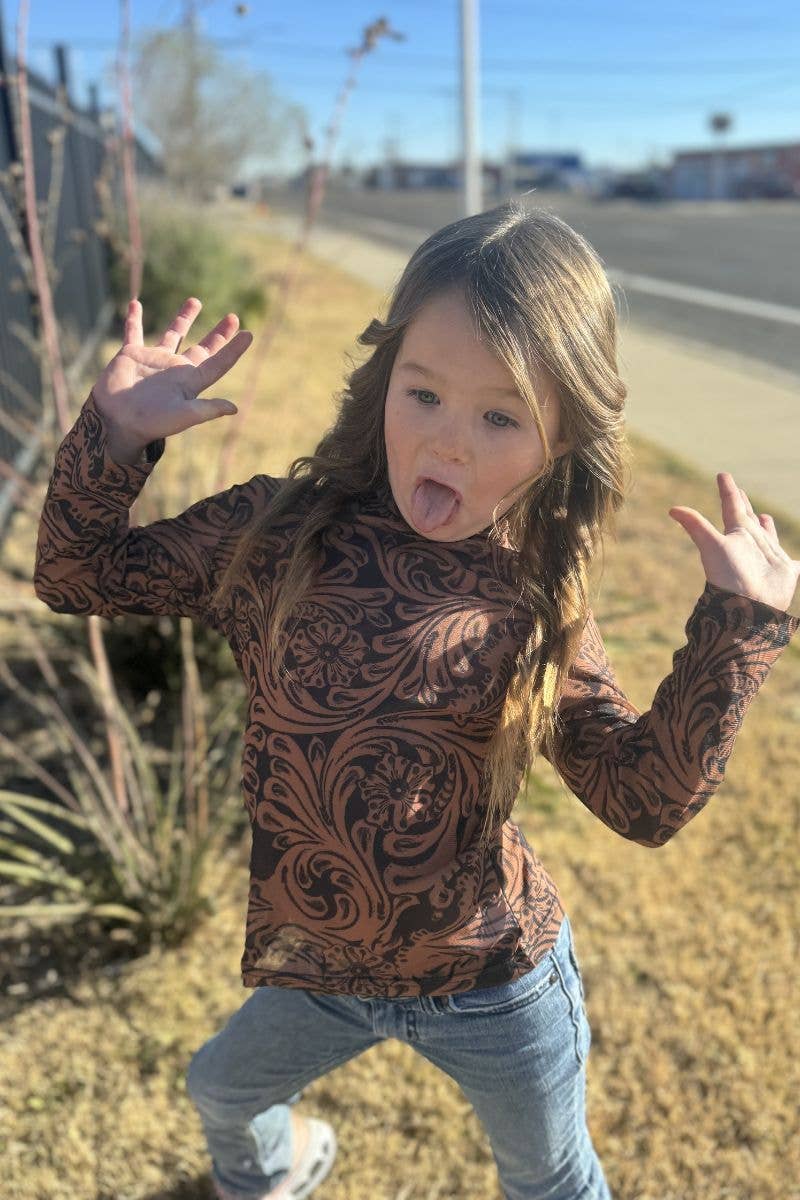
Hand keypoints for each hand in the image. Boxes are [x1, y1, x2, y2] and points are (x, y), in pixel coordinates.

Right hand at [91, 296, 251, 446]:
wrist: (117, 422)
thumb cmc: (152, 422)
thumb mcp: (183, 416)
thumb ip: (207, 409)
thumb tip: (234, 408)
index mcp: (190, 382)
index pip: (217, 363)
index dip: (233, 350)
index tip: (249, 335)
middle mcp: (175, 369)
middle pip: (203, 347)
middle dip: (218, 334)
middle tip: (233, 317)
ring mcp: (154, 360)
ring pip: (173, 333)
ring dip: (184, 318)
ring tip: (195, 301)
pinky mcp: (131, 355)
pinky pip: (133, 332)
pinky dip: (133, 319)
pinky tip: (135, 303)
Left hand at [668, 472, 799, 611]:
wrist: (749, 608)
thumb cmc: (730, 577)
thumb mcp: (712, 547)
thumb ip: (695, 526)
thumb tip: (671, 509)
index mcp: (736, 535)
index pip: (731, 507)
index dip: (728, 491)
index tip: (722, 475)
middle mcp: (751, 544)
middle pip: (748, 519)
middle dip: (745, 505)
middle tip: (741, 492)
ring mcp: (769, 557)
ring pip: (767, 537)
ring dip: (765, 526)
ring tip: (763, 515)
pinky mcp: (786, 572)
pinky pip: (795, 565)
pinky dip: (798, 563)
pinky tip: (797, 562)